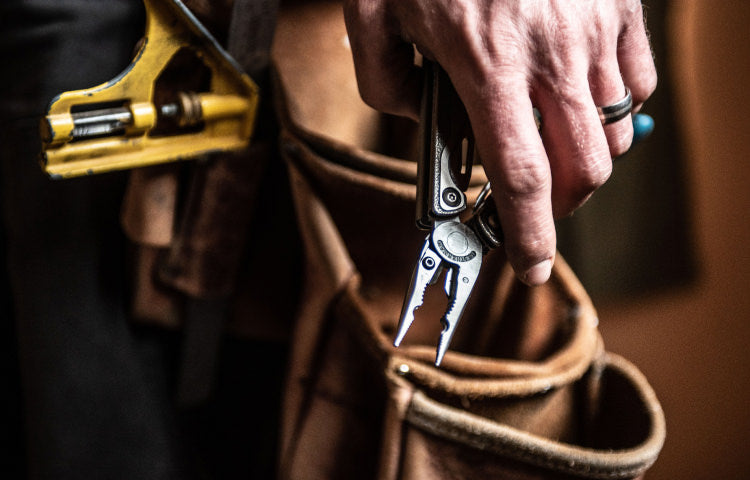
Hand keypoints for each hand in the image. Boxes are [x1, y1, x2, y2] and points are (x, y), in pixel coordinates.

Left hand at [343, 0, 656, 284]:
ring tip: (550, 147)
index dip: (530, 233)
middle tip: (535, 208)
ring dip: (585, 159)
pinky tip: (579, 99)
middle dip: (561, 207)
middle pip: (583, 168)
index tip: (531, 265)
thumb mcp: (376, 10)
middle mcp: (550, 55)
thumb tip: (416, 117)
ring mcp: (594, 31)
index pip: (521, 174)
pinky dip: (614, 110)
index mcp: (487, 62)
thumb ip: (384, 79)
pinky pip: (636, 84)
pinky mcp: (620, 10)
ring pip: (615, 133)